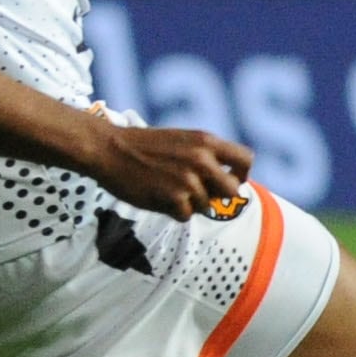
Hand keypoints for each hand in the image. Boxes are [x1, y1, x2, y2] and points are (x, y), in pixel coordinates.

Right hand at [81, 117, 256, 219]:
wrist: (109, 149)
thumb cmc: (144, 146)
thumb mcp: (183, 140)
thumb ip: (206, 155)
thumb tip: (229, 179)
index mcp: (206, 141)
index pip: (246, 159)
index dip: (241, 174)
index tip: (231, 180)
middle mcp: (203, 160)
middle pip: (233, 191)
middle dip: (219, 196)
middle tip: (200, 194)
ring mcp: (189, 180)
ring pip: (207, 206)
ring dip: (191, 204)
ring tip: (168, 189)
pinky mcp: (174, 199)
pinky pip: (186, 216)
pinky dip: (174, 212)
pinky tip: (158, 197)